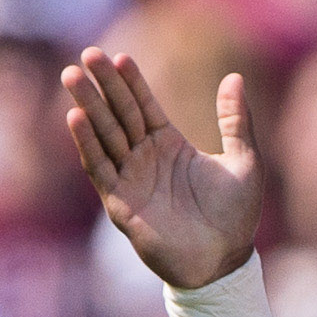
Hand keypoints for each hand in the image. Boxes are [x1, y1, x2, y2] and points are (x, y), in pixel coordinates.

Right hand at [61, 45, 262, 292]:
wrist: (223, 262)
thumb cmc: (235, 217)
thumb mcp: (244, 162)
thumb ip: (236, 121)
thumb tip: (234, 77)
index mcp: (169, 144)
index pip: (143, 104)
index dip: (131, 81)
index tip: (119, 57)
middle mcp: (145, 158)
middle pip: (119, 113)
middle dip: (103, 85)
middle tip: (88, 54)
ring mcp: (130, 179)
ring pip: (104, 135)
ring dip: (88, 106)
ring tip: (72, 75)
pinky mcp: (121, 202)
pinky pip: (100, 168)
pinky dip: (87, 144)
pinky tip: (76, 117)